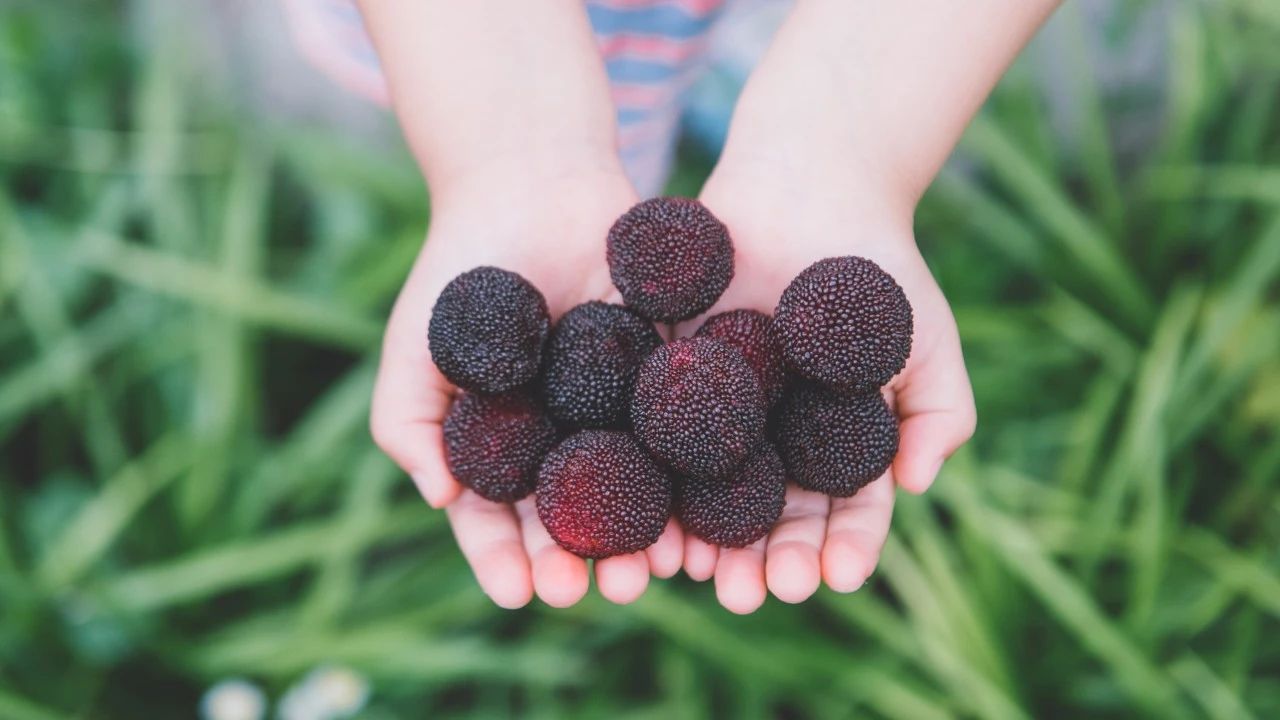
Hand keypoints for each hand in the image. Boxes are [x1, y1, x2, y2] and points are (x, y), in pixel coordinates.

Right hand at [370, 165, 684, 608]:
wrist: (532, 182)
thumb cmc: (461, 267)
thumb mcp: (415, 346)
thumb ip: (409, 422)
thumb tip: (440, 501)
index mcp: (502, 446)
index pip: (499, 520)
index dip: (505, 559)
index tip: (518, 593)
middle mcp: (563, 440)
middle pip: (572, 518)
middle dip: (579, 562)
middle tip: (591, 593)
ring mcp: (619, 411)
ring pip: (633, 490)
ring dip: (641, 536)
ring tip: (649, 569)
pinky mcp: (670, 375)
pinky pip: (683, 433)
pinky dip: (689, 473)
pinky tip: (698, 505)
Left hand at [675, 158, 976, 612]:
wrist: (810, 185)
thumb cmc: (881, 264)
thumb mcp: (926, 338)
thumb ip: (937, 412)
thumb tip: (918, 484)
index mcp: (832, 445)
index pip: (840, 512)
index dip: (840, 548)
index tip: (834, 579)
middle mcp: (771, 441)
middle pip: (766, 516)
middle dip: (761, 561)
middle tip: (751, 596)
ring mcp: (715, 414)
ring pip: (704, 490)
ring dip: (698, 538)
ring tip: (693, 574)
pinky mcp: (664, 377)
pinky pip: (651, 433)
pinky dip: (646, 472)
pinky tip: (642, 504)